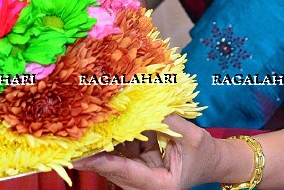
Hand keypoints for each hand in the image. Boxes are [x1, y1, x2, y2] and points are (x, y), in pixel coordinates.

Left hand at [72, 115, 215, 189]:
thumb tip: (150, 102)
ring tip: (79, 126)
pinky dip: (114, 136)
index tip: (82, 157)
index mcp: (160, 186)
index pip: (128, 172)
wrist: (212, 161)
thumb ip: (171, 122)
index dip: (104, 163)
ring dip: (100, 142)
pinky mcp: (138, 164)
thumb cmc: (205, 153)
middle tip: (71, 140)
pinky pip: (122, 150)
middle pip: (115, 168)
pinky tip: (100, 120)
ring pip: (115, 158)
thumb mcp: (193, 138)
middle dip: (94, 153)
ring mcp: (140, 175)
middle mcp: (145, 185)